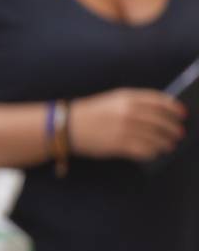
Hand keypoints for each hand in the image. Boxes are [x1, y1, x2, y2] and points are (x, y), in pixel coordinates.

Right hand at [68, 89, 185, 161]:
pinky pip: (143, 150)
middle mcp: (128, 112)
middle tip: (179, 133)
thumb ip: (134, 103)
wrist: (67, 126)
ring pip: (155, 137)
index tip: (182, 113)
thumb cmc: (90, 113)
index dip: (174, 107)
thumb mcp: (112, 101)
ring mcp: (124, 129)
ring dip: (165, 142)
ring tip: (169, 145)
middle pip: (160, 120)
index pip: (159, 101)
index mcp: (126, 98)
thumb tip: (158, 114)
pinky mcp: (118, 144)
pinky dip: (152, 152)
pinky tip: (154, 153)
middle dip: (173, 128)